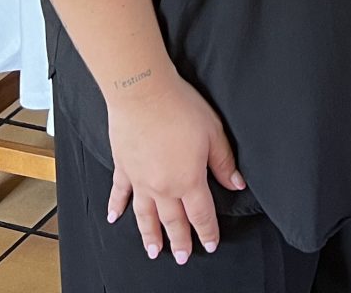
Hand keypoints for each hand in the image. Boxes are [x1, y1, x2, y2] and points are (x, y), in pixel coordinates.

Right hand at [104, 68, 245, 263]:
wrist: (143, 92)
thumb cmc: (180, 108)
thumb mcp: (213, 133)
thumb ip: (224, 163)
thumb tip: (236, 184)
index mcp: (188, 180)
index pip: (201, 215)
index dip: (207, 232)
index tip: (210, 244)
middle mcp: (163, 187)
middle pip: (173, 221)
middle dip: (180, 241)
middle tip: (181, 257)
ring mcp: (140, 180)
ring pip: (145, 216)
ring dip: (150, 235)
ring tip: (153, 251)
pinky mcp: (123, 167)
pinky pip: (119, 193)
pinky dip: (116, 207)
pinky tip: (113, 218)